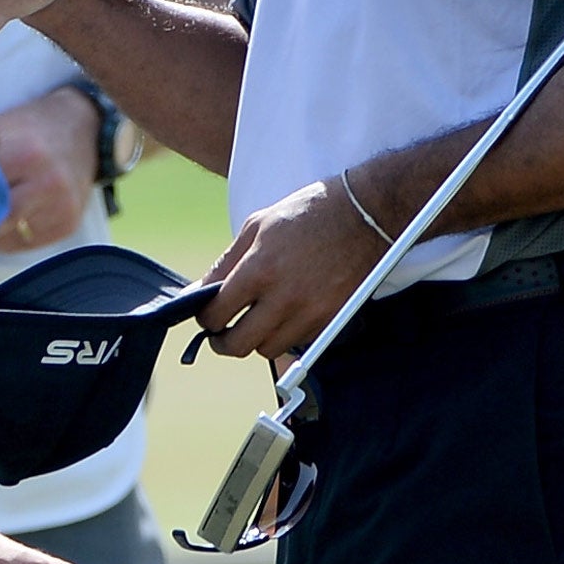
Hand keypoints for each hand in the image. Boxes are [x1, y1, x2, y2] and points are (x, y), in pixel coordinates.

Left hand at [0, 86, 100, 251]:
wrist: (84, 126)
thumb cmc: (33, 127)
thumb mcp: (0, 126)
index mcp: (25, 153)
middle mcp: (47, 182)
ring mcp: (60, 206)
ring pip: (5, 236)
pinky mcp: (67, 224)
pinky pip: (24, 244)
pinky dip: (7, 238)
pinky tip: (0, 224)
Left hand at [193, 177, 388, 360]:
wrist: (362, 214)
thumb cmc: (307, 213)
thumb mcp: (257, 225)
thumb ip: (225, 262)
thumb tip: (200, 290)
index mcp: (260, 269)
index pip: (217, 314)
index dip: (204, 318)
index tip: (206, 314)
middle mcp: (284, 297)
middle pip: (239, 345)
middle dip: (223, 342)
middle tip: (222, 331)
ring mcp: (310, 312)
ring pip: (268, 350)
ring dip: (256, 339)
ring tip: (255, 320)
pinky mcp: (330, 320)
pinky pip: (297, 343)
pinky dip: (285, 335)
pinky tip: (284, 313)